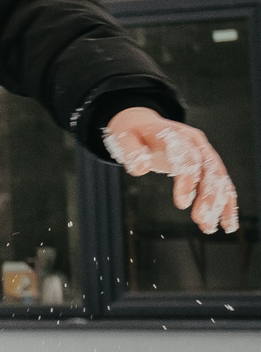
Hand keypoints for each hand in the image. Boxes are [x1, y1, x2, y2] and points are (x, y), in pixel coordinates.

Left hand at [104, 108, 241, 233]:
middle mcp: (195, 142)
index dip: (187, 181)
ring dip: (218, 204)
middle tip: (201, 220)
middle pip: (208, 170)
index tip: (182, 204)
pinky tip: (227, 223)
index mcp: (175, 134)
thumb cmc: (132, 134)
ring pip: (219, 179)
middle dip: (208, 197)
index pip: (187, 158)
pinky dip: (226, 203)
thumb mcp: (124, 138)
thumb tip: (141, 169)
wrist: (143, 124)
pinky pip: (222, 184)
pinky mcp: (208, 164)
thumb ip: (131, 152)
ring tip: (210, 227)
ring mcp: (204, 152)